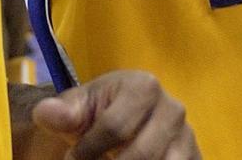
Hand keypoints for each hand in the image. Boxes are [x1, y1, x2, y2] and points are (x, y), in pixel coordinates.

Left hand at [32, 70, 199, 158]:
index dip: (87, 152)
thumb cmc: (98, 112)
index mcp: (144, 87)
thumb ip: (63, 112)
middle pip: (141, 156)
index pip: (115, 129)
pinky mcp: (195, 158)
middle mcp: (173, 110)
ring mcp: (188, 138)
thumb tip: (46, 114)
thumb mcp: (78, 108)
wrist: (121, 120)